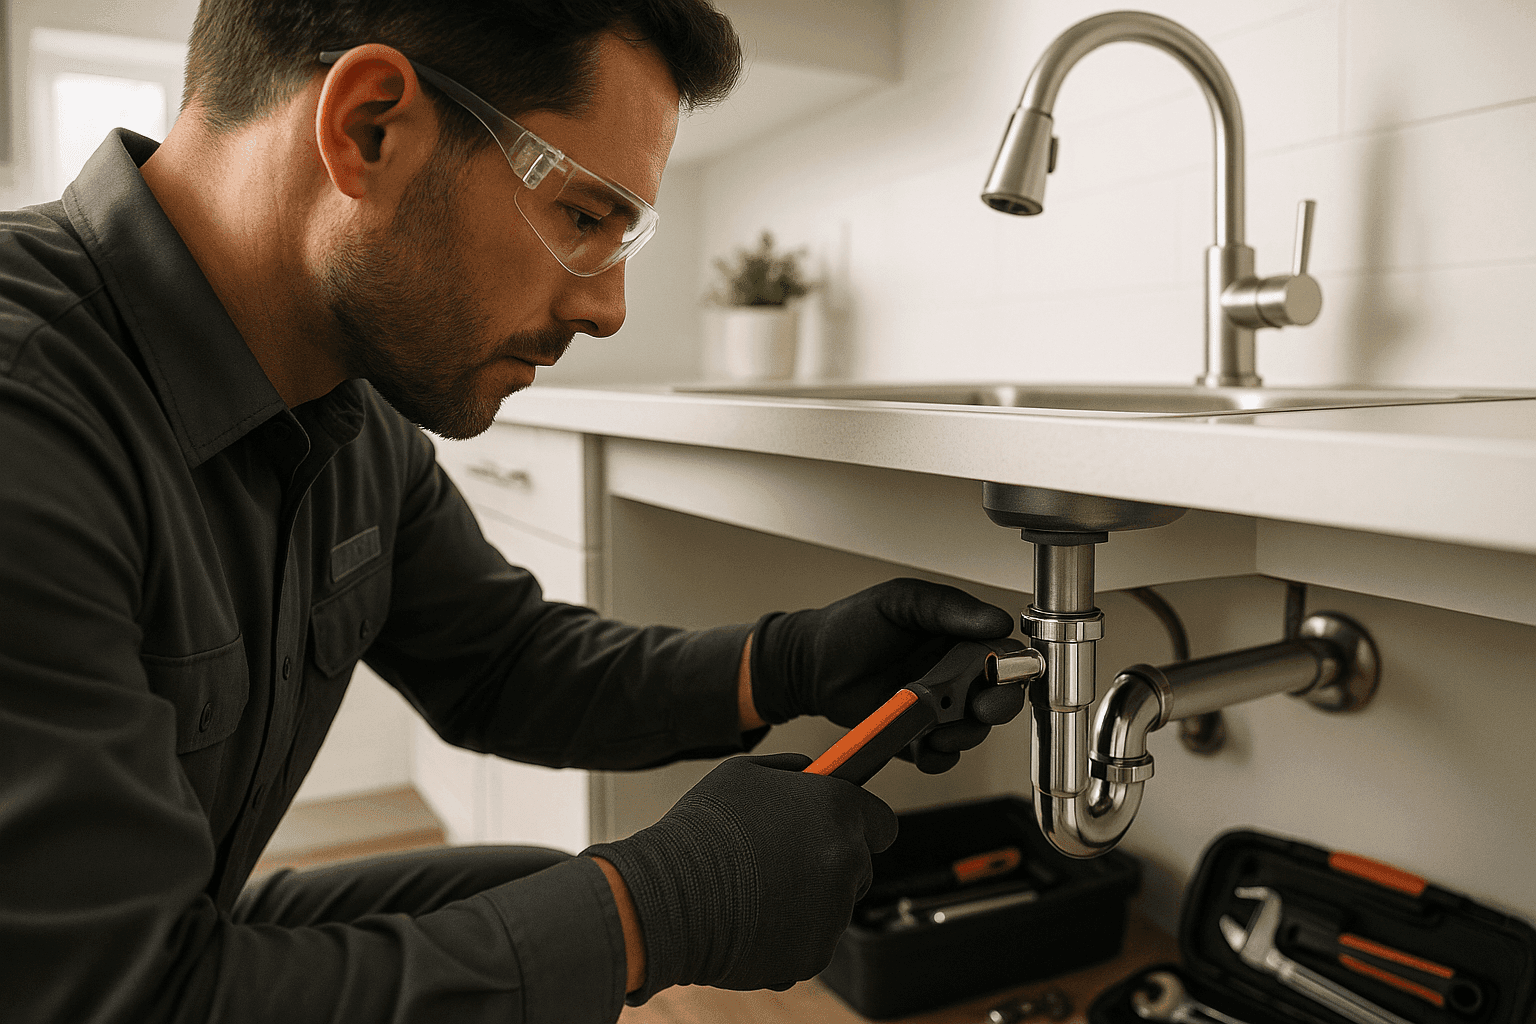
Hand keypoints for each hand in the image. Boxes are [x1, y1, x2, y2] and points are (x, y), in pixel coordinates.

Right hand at [583, 753, 897, 998]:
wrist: (668, 898)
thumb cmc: (700, 832)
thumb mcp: (744, 773)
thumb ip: (792, 772)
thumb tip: (813, 774)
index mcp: (836, 808)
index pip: (880, 821)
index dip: (859, 824)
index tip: (841, 828)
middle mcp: (845, 858)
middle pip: (858, 865)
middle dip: (829, 862)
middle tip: (783, 859)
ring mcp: (833, 910)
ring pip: (833, 906)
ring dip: (807, 900)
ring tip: (756, 888)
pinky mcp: (814, 953)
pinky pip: (811, 941)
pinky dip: (789, 935)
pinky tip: (751, 917)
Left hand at [750, 578, 1019, 771]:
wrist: (810, 662)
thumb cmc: (853, 624)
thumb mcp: (902, 601)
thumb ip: (949, 608)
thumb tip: (996, 620)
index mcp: (958, 638)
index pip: (1003, 654)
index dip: (1010, 666)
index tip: (1000, 672)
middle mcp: (955, 675)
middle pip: (997, 697)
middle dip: (997, 706)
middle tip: (981, 707)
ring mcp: (938, 708)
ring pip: (972, 730)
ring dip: (965, 735)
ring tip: (940, 731)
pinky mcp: (916, 736)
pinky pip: (941, 756)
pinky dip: (939, 758)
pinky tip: (925, 748)